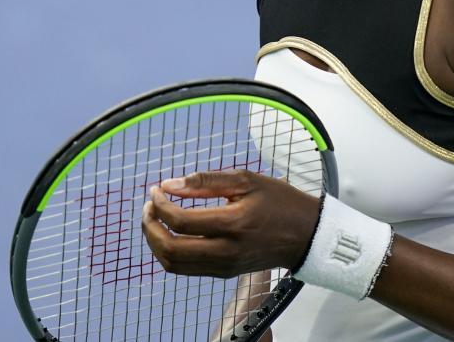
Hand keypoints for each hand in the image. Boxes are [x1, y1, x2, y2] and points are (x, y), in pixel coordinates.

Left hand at [141, 169, 319, 277]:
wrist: (305, 235)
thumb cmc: (279, 202)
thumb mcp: (247, 180)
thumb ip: (206, 180)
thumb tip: (169, 184)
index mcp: (233, 224)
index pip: (180, 220)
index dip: (160, 204)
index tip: (156, 190)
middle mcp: (226, 251)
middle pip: (170, 248)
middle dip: (150, 226)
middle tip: (148, 206)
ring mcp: (223, 267)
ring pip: (173, 264)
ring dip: (155, 241)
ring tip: (155, 219)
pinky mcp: (223, 274)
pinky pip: (185, 269)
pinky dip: (170, 252)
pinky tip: (171, 232)